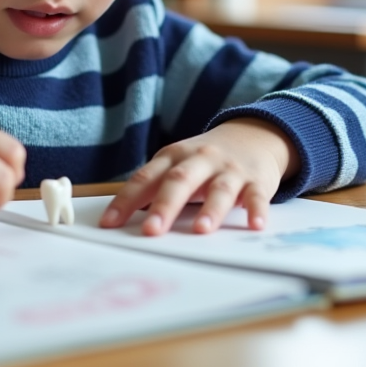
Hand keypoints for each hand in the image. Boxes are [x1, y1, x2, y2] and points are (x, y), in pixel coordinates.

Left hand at [98, 118, 299, 235]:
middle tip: (151, 231)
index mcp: (174, 156)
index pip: (146, 178)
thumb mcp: (178, 165)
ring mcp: (229, 170)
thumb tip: (119, 219)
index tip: (109, 224)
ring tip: (201, 230)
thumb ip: (154, 188)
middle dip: (165, 206)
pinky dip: (256, 210)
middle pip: (179, 181)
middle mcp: (200, 159)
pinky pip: (256, 196)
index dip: (126, 200)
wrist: (252, 136)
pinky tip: (254, 225)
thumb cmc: (205, 160)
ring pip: (219, 189)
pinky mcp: (256, 180)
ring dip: (210, 210)